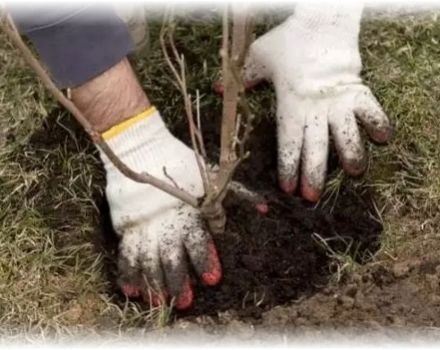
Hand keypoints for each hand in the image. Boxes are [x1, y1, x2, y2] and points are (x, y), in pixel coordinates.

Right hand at [100, 109, 220, 309]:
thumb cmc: (183, 165)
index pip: (198, 240)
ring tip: (158, 303)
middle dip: (179, 280)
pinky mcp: (126, 226)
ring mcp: (144, 226)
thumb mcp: (214, 177)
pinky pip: (125, 253)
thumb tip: (265, 208)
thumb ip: (239, 194)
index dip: (205, 259)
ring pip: (148, 260)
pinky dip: (127, 273)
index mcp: (188, 211)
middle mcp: (165, 222)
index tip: (213, 279)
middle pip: (172, 256)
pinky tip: (131, 291)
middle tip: (186, 302)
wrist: (142, 150)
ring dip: (154, 283)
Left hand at [242, 4, 391, 200]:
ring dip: (351, 154)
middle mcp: (316, 107)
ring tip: (355, 173)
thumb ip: (240, 78)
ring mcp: (339, 99)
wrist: (322, 21)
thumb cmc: (288, 41)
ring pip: (347, 132)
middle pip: (316, 146)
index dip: (288, 166)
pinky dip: (379, 123)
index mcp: (290, 103)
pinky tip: (384, 141)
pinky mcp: (357, 89)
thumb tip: (217, 90)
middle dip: (314, 173)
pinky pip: (372, 109)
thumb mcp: (257, 57)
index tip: (287, 188)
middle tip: (312, 197)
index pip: (288, 141)